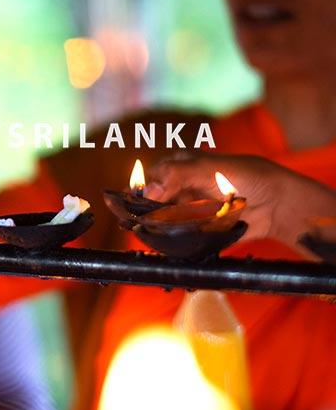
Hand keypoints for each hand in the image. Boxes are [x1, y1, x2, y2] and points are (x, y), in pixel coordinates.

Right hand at [145, 152, 335, 253]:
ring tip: (152, 233)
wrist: (277, 204)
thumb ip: (175, 175)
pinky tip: (164, 243)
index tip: (133, 203)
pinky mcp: (196, 229)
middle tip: (140, 221)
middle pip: (151, 201)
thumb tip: (147, 190)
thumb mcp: (207, 168)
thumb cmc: (245, 176)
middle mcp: (179, 187)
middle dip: (144, 212)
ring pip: (161, 220)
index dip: (139, 191)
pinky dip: (170, 241)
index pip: (149, 178)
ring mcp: (187, 209)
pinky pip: (177, 237)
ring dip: (156, 228)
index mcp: (177, 166)